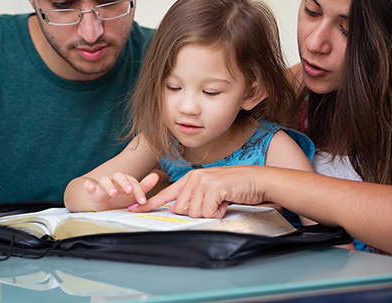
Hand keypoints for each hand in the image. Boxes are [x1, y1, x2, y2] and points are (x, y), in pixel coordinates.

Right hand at [83, 172, 158, 210]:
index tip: (143, 201)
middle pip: (119, 176)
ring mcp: (102, 185)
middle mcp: (114, 180)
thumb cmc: (121, 198)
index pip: (133, 182)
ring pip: (104, 180)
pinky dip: (89, 185)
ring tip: (113, 193)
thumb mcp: (133, 195)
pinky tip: (91, 186)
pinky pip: (88, 185)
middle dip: (124, 183)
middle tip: (129, 191)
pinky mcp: (92, 191)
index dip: (139, 191)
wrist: (104, 206)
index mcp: (125, 180)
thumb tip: (156, 176)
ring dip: (109, 185)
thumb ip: (144, 186)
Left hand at [134, 166, 268, 217]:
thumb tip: (178, 210)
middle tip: (213, 204)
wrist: (256, 180)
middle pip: (180, 209)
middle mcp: (194, 178)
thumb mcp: (211, 190)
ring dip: (209, 212)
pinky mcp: (213, 188)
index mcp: (192, 178)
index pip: (167, 193)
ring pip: (193, 212)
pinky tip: (226, 202)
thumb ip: (194, 197)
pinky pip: (208, 211)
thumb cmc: (235, 187)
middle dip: (196, 212)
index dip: (150, 203)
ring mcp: (203, 182)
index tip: (134, 209)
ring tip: (221, 202)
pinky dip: (218, 212)